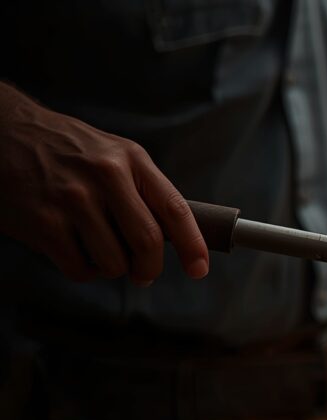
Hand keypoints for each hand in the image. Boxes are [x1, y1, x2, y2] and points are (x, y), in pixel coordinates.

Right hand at [0, 83, 207, 283]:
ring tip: (100, 252)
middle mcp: (105, 176)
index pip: (175, 209)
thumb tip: (175, 237)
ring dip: (113, 269)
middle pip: (147, 243)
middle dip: (149, 268)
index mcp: (131, 160)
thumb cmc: (67, 150)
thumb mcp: (113, 155)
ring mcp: (72, 199)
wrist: (5, 132)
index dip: (192, 244)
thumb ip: (143, 189)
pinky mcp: (43, 222)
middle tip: (143, 273)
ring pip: (114, 262)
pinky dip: (84, 271)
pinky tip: (76, 252)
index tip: (199, 269)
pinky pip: (79, 268)